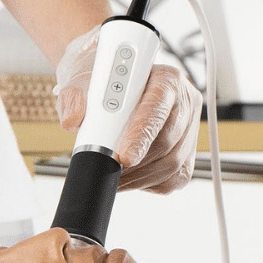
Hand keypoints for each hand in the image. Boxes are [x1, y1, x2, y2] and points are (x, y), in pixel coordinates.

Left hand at [54, 27, 202, 193]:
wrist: (108, 92)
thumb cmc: (102, 83)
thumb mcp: (82, 81)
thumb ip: (75, 96)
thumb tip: (73, 119)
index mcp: (165, 78)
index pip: (159, 106)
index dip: (142, 133)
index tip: (123, 156)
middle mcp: (183, 102)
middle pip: (168, 140)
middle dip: (136, 163)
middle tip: (108, 171)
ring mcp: (188, 129)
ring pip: (172, 162)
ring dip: (139, 176)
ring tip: (113, 177)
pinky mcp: (187, 153)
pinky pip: (174, 177)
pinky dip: (148, 183)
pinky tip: (129, 178)